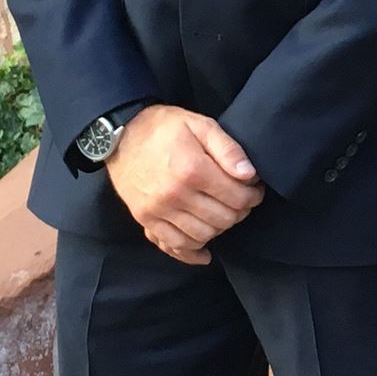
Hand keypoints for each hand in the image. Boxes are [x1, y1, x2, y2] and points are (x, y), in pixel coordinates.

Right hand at [107, 105, 263, 264]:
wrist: (122, 134)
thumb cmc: (165, 127)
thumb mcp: (201, 125)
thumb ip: (228, 150)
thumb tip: (249, 175)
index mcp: (193, 170)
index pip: (237, 198)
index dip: (253, 196)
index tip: (254, 190)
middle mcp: (175, 194)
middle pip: (222, 219)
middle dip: (240, 212)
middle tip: (241, 201)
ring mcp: (158, 210)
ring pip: (202, 235)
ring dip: (219, 228)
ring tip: (223, 214)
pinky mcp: (145, 219)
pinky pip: (174, 245)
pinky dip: (193, 250)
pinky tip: (205, 248)